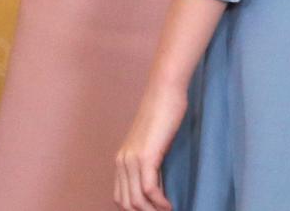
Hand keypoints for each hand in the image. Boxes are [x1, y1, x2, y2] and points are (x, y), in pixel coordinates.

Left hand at [114, 80, 187, 210]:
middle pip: (126, 203)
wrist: (165, 89)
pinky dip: (160, 202)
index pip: (120, 197)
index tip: (153, 210)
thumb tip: (156, 183)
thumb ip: (149, 161)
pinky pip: (149, 190)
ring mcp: (132, 159)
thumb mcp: (152, 142)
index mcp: (121, 159)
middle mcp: (122, 161)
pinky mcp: (146, 156)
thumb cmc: (164, 111)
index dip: (135, 209)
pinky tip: (169, 205)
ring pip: (137, 201)